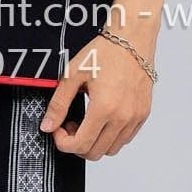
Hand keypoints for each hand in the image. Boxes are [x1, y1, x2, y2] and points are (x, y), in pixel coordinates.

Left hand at [38, 33, 153, 158]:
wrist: (132, 39)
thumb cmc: (105, 52)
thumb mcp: (73, 75)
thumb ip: (58, 104)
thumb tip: (48, 125)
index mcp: (104, 108)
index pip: (81, 145)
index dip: (63, 143)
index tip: (58, 130)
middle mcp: (123, 117)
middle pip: (96, 152)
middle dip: (77, 144)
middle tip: (70, 125)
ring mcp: (136, 117)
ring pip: (112, 149)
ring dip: (95, 142)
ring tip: (86, 122)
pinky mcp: (143, 114)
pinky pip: (125, 138)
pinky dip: (111, 136)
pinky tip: (101, 119)